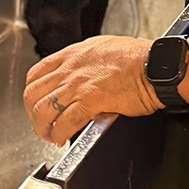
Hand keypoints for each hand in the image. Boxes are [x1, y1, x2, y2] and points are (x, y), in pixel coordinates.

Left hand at [24, 35, 160, 144]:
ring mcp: (78, 85)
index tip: (37, 103)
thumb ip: (86, 62)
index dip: (33, 93)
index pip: (36, 74)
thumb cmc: (138, 57)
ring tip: (50, 136)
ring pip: (43, 110)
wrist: (155, 65)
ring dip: (42, 128)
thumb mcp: (103, 48)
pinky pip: (64, 122)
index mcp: (72, 55)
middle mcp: (70, 69)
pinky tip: (62, 139)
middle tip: (41, 124)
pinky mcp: (91, 101)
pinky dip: (59, 134)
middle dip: (32, 114)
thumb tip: (82, 76)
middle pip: (33, 94)